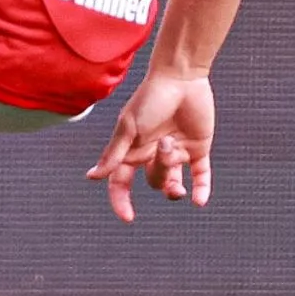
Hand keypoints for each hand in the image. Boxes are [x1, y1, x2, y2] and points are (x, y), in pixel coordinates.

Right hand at [85, 69, 214, 222]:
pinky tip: (199, 201)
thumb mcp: (129, 127)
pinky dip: (201, 190)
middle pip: (153, 182)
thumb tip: (93, 177)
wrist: (181, 78)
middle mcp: (153, 154)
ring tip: (178, 154)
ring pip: (174, 182)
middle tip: (167, 145)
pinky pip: (200, 176)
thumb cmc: (150, 98)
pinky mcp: (198, 149)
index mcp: (132, 150)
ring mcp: (177, 153)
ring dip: (176, 179)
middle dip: (160, 171)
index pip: (122, 182)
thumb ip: (114, 154)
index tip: (128, 217)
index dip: (122, 200)